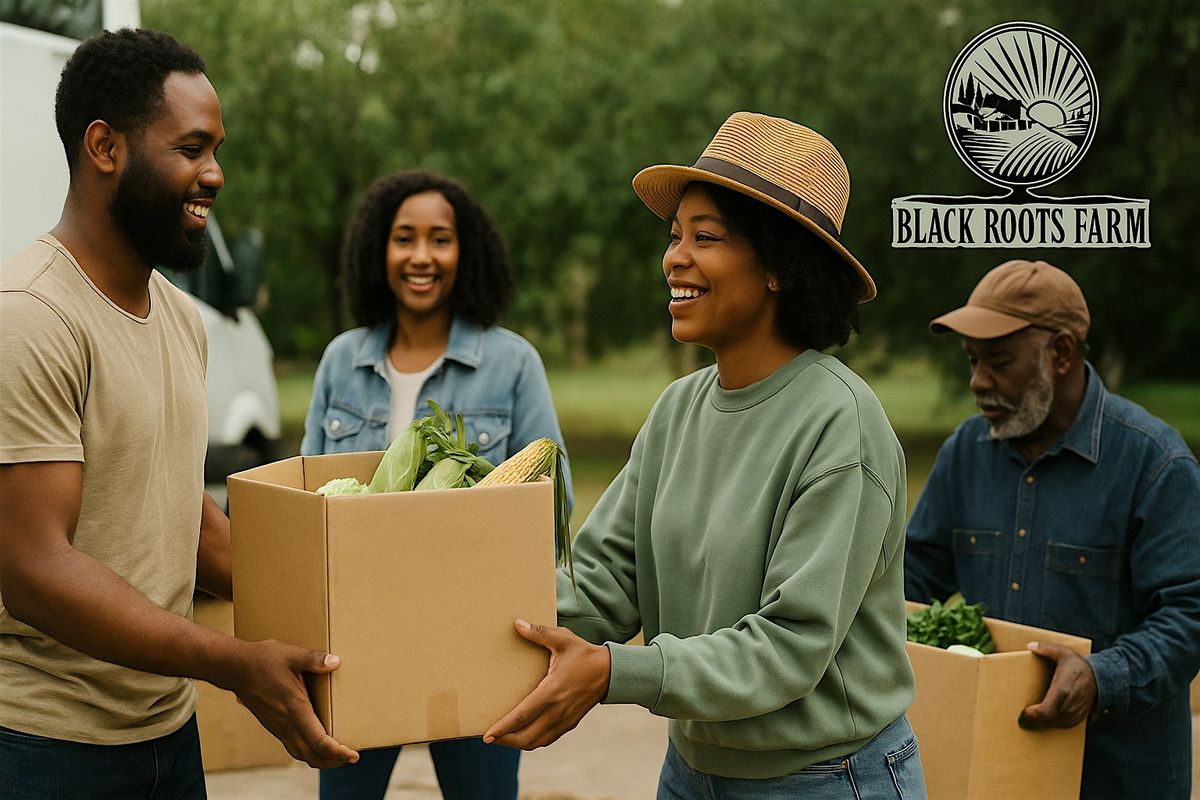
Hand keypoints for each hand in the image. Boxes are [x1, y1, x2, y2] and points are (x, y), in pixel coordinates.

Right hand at [221, 639, 359, 767]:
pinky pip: (293, 747)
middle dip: (333, 761)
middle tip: (351, 757)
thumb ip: (314, 659)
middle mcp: (286, 723)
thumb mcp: (291, 654)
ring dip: (321, 759)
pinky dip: (309, 752)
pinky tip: (317, 745)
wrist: (234, 668)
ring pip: (301, 754)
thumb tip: (336, 662)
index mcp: (294, 708)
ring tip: (338, 755)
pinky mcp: (273, 726)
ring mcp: (278, 727)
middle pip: (311, 756)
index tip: (353, 754)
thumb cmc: (263, 660)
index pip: (318, 741)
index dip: (337, 752)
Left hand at [483, 619, 609, 749]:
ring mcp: (564, 720)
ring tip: (502, 738)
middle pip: (526, 737)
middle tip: (488, 737)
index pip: (522, 716)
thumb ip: (538, 633)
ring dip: (517, 743)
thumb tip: (517, 624)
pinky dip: (532, 741)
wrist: (611, 672)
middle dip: (505, 740)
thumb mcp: (562, 639)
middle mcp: (557, 711)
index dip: (503, 728)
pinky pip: (546, 739)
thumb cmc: (584, 654)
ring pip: (536, 742)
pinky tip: (522, 735)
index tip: (487, 735)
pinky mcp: (569, 723)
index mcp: (551, 692)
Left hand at [1018, 641, 1096, 728]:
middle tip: (1024, 714)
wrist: (1101, 678)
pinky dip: (1053, 723)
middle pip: (1048, 719)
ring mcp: (1075, 712)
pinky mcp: (1079, 717)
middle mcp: (1070, 703)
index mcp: (1063, 689)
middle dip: (1034, 719)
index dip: (1034, 714)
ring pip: (1055, 724)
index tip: (1025, 710)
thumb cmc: (1079, 665)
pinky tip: (1046, 717)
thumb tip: (1030, 646)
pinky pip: (1063, 725)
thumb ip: (1046, 648)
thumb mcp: (1064, 652)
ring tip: (1032, 715)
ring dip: (1043, 722)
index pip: (1046, 710)